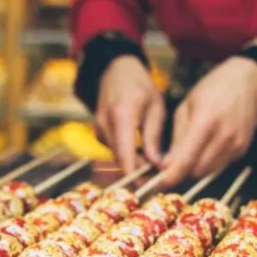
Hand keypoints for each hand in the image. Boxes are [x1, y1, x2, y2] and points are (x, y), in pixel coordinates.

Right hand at [95, 55, 164, 172]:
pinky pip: (114, 150)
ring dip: (134, 163)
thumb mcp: (155, 109)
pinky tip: (141, 152)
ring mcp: (99, 129)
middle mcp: (105, 124)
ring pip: (117, 156)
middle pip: (120, 160)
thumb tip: (157, 165)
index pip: (125, 155)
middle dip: (139, 172)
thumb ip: (154, 138)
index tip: (151, 186)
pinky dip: (127, 154)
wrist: (116, 71)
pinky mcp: (98, 132)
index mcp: (122, 115)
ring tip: (154, 164)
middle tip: (159, 179)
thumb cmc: (140, 86)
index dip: (136, 175)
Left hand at [161, 56, 256, 186]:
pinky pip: (220, 165)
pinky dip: (209, 162)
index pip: (186, 160)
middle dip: (182, 170)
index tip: (161, 181)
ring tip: (190, 152)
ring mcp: (236, 144)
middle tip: (173, 163)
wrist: (247, 81)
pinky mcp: (242, 149)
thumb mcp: (186, 107)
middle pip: (197, 171)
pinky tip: (207, 146)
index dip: (172, 176)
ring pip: (209, 171)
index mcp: (205, 122)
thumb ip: (177, 139)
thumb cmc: (212, 89)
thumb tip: (166, 165)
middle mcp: (223, 136)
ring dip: (196, 167)